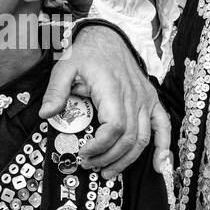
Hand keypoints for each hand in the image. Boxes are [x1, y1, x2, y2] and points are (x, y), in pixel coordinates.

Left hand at [41, 25, 171, 178]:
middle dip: (108, 158)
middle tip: (89, 166)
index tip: (83, 153)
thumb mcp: (65, 67)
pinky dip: (163, 147)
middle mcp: (133, 96)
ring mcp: (145, 99)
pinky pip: (163, 126)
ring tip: (108, 172)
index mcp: (112, 88)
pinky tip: (159, 165)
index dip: (100, 146)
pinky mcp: (151, 101)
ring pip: (143, 138)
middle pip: (128, 138)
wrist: (107, 37)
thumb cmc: (86, 53)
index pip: (114, 126)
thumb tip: (46, 114)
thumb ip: (56, 91)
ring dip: (127, 160)